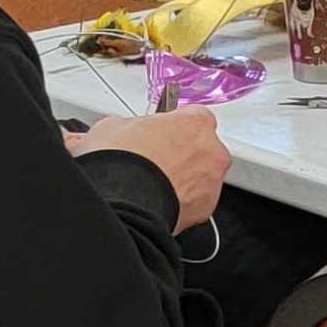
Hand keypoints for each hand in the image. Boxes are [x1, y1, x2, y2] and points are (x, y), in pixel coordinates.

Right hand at [70, 110, 227, 227]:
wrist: (122, 199)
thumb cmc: (121, 162)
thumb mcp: (114, 127)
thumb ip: (131, 126)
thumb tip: (120, 133)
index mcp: (196, 122)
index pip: (193, 118)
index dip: (172, 128)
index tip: (159, 135)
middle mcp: (212, 150)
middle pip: (201, 148)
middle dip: (180, 155)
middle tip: (154, 162)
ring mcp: (212, 181)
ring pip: (201, 178)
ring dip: (182, 180)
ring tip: (152, 185)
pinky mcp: (205, 209)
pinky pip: (195, 202)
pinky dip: (181, 202)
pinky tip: (157, 202)